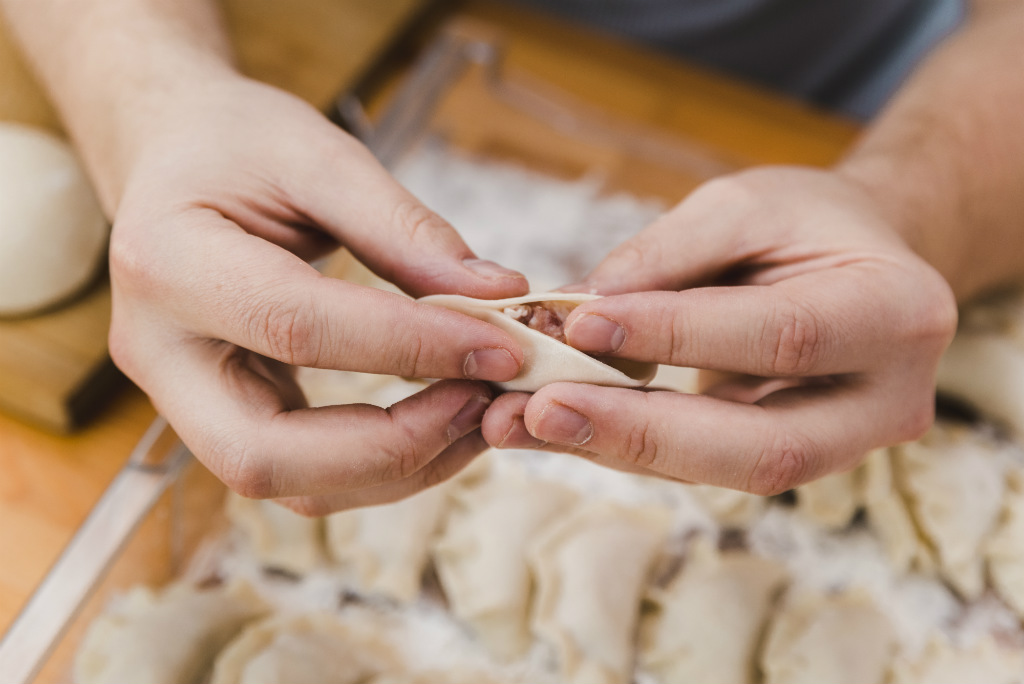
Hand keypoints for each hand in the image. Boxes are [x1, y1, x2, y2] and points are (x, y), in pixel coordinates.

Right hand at [108, 76, 528, 512]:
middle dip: (393, 446)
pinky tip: (441, 418)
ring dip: (399, 467)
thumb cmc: (238, 145)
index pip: (297, 326)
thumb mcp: (319, 156)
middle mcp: (157, 353)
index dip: (410, 345)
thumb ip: (404, 229)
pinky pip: (302, 474)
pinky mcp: (219, 420)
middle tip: (484, 401)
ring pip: (288, 485)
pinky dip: (382, 463)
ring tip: (479, 409)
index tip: (502, 344)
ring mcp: (180, 401)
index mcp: (167, 262)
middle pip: (263, 455)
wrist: (174, 160)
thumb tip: (499, 298)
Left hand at [482, 166, 956, 493]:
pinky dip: (627, 446)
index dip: (677, 335)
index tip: (579, 324)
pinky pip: (705, 466)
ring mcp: (846, 445)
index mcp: (896, 312)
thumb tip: (575, 311)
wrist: (858, 261)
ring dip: (619, 450)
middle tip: (539, 410)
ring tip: (523, 422)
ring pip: (727, 472)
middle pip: (764, 447)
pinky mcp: (793, 461)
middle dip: (643, 432)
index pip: (782, 336)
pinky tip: (556, 425)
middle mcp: (888, 399)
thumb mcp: (743, 205)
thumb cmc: (804, 221)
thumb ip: (666, 256)